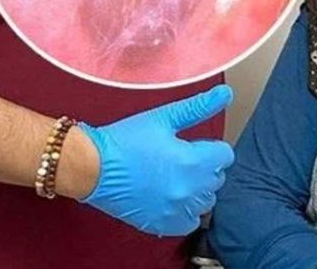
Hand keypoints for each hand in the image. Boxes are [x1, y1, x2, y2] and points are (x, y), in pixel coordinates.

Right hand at [78, 85, 234, 235]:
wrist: (90, 166)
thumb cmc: (124, 140)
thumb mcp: (164, 117)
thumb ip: (199, 107)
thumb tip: (226, 93)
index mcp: (192, 160)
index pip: (225, 156)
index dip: (211, 148)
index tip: (196, 147)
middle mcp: (188, 188)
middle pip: (216, 178)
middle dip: (205, 167)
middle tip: (182, 160)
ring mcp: (176, 208)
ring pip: (206, 201)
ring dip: (198, 190)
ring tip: (176, 178)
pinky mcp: (162, 223)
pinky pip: (190, 222)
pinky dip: (187, 212)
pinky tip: (173, 199)